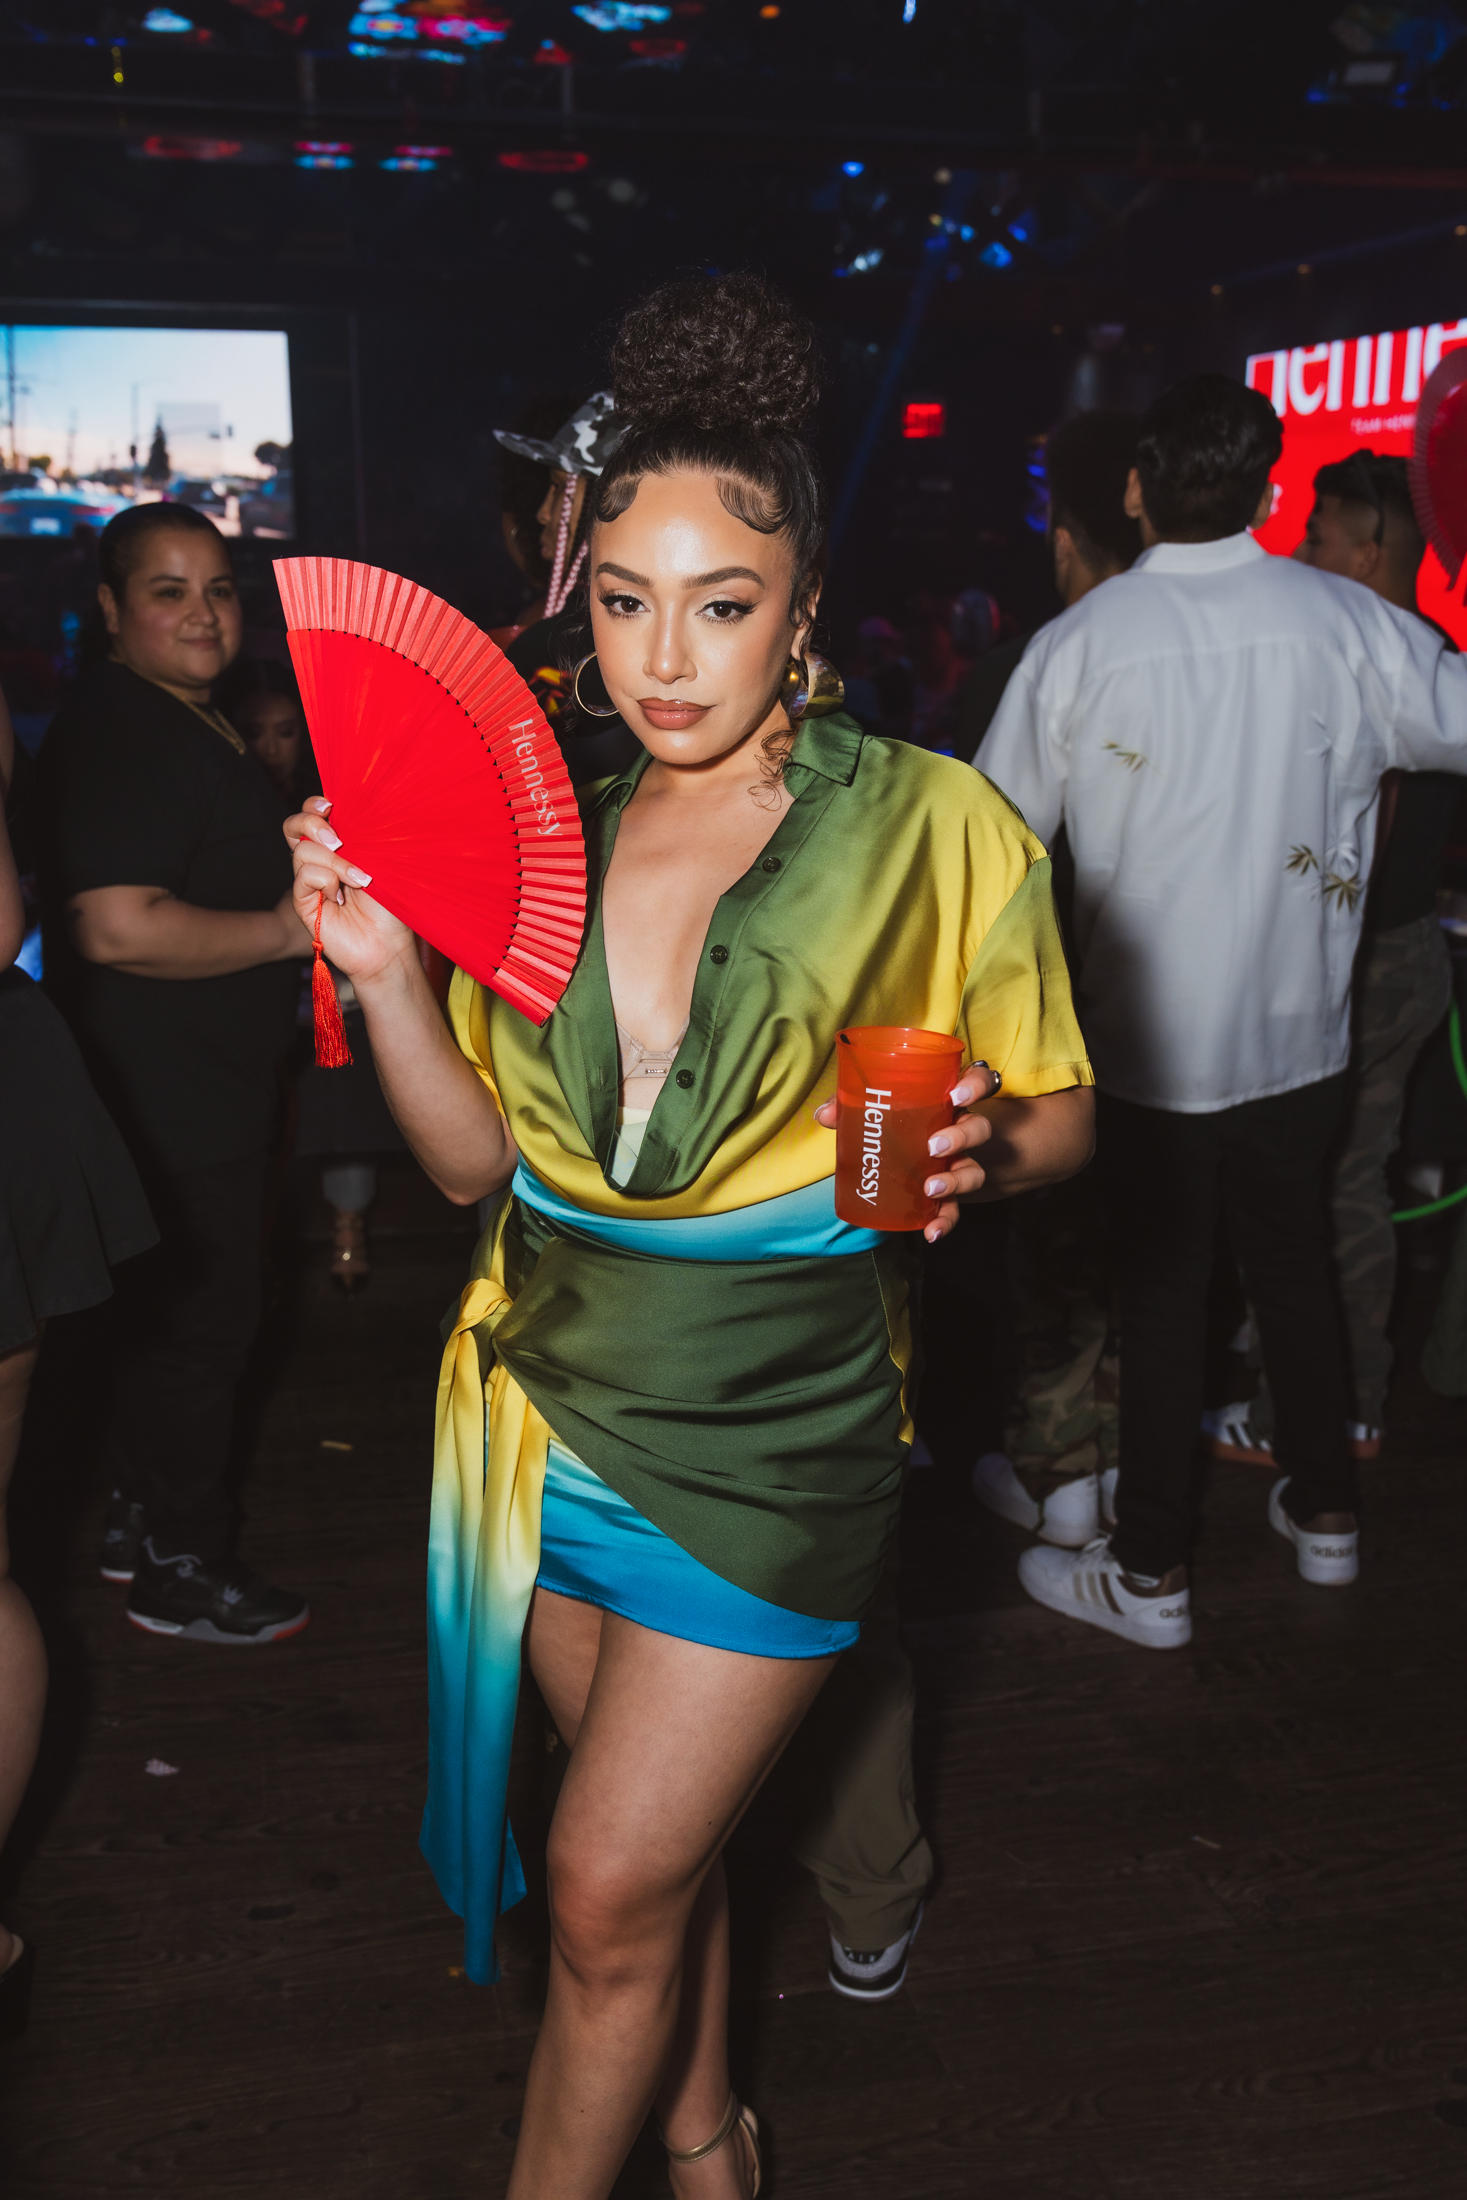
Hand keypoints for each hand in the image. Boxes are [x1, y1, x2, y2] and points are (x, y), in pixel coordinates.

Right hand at [284, 796, 413, 984]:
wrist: (388, 944)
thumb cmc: (390, 905)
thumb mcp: (383, 863)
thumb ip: (368, 837)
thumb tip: (359, 809)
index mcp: (339, 846)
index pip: (313, 813)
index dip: (315, 805)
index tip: (332, 805)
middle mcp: (320, 860)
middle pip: (293, 826)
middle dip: (312, 823)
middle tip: (338, 840)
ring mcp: (309, 881)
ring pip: (303, 850)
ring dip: (335, 862)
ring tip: (359, 881)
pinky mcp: (303, 901)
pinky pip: (305, 875)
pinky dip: (326, 881)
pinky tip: (340, 897)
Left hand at [814, 1060, 1003, 1244]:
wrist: (902, 1157)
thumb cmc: (893, 1123)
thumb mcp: (873, 1111)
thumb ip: (850, 1107)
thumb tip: (825, 1114)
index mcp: (947, 1101)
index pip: (978, 1082)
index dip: (975, 1085)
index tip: (957, 1094)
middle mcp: (960, 1130)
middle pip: (979, 1128)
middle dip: (960, 1137)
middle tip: (933, 1147)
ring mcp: (959, 1162)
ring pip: (974, 1170)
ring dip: (955, 1181)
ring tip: (930, 1189)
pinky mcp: (950, 1193)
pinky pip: (955, 1208)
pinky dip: (945, 1221)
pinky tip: (931, 1232)